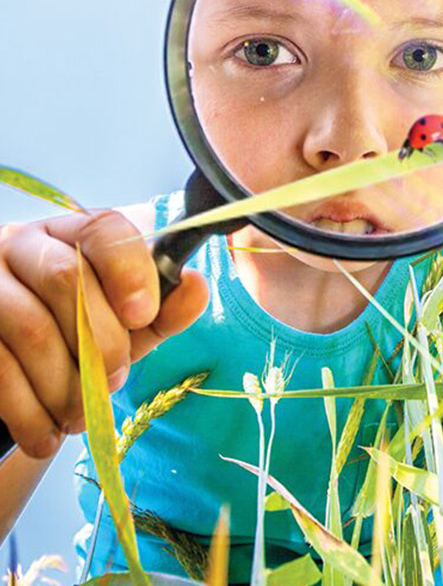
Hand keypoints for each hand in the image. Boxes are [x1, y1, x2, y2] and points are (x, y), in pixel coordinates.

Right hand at [0, 209, 207, 458]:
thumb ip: (166, 308)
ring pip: (31, 327)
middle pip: (66, 278)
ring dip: (66, 383)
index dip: (128, 270)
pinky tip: (48, 434)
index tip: (143, 315)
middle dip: (101, 341)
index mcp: (77, 232)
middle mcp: (25, 243)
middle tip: (114, 380)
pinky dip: (29, 411)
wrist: (24, 372)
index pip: (104, 229)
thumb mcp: (133, 321)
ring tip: (84, 413)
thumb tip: (196, 286)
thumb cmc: (90, 334)